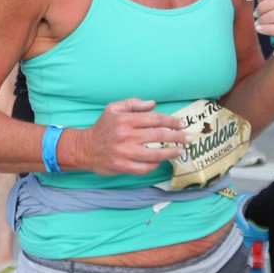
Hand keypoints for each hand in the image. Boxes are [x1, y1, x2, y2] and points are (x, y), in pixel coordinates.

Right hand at [68, 98, 188, 175]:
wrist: (85, 148)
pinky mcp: (122, 166)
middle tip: (188, 138)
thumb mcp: (113, 109)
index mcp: (125, 119)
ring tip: (181, 151)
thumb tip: (153, 104)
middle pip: (158, 135)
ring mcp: (125, 152)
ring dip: (171, 152)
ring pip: (154, 154)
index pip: (154, 118)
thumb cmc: (102, 127)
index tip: (182, 124)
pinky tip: (160, 161)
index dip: (171, 121)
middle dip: (177, 136)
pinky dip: (155, 165)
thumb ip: (133, 104)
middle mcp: (126, 135)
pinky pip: (144, 168)